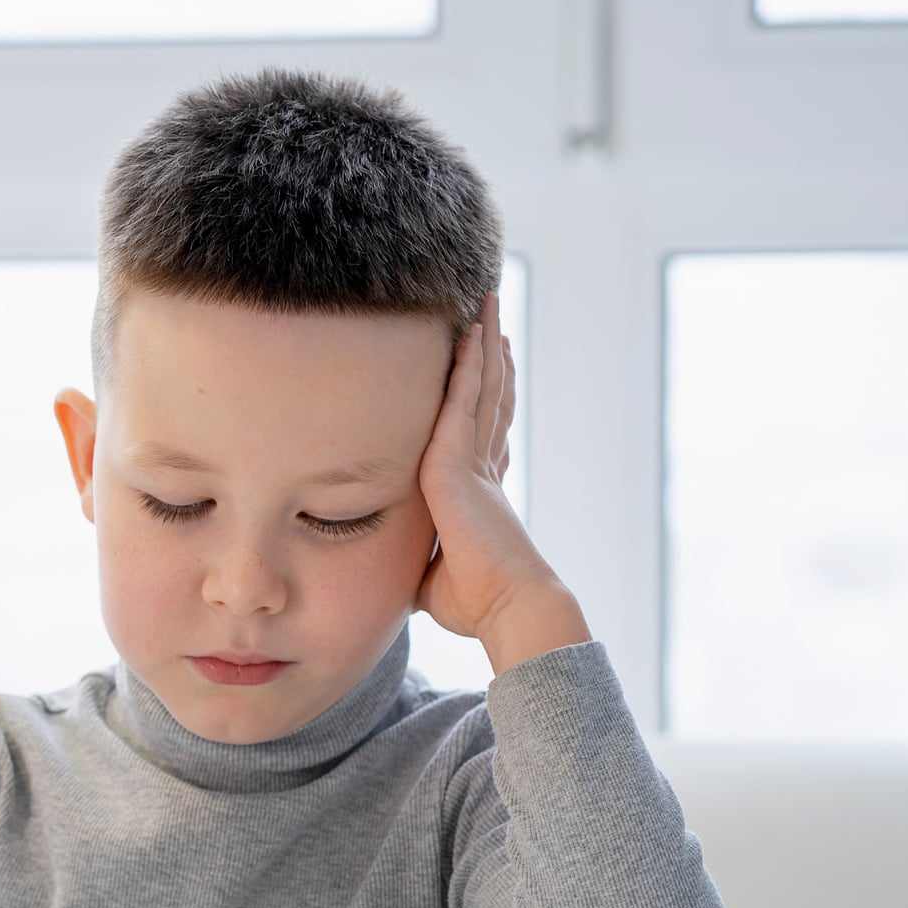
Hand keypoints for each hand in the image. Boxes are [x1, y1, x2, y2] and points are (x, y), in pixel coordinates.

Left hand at [416, 291, 587, 670]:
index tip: (492, 365)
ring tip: (488, 303)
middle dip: (491, 355)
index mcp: (479, 491)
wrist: (507, 604)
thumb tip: (400, 578)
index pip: (484, 431)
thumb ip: (418, 565)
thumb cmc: (476, 603)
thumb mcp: (432, 579)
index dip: (489, 396)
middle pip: (490, 396)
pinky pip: (468, 399)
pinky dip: (472, 364)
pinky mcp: (463, 460)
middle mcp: (484, 466)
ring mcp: (477, 460)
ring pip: (485, 386)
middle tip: (492, 315)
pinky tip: (472, 332)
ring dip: (486, 342)